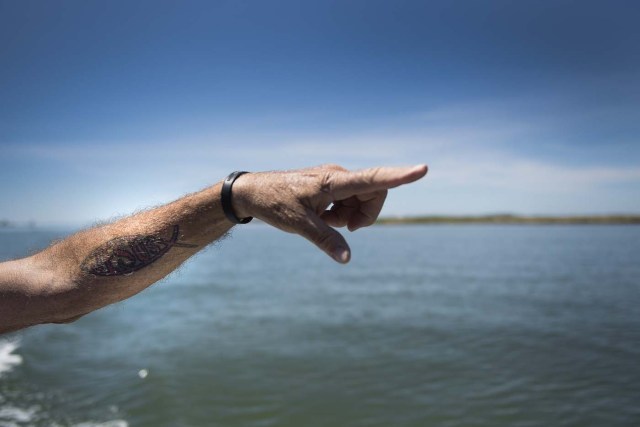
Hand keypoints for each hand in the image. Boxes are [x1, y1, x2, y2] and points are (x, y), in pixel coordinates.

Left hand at [232, 164, 427, 262]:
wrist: (252, 191)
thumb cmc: (275, 202)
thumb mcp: (299, 225)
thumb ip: (325, 240)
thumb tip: (347, 259)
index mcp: (334, 181)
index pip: (374, 178)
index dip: (401, 176)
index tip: (423, 169)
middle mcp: (339, 176)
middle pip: (374, 193)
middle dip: (365, 215)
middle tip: (342, 227)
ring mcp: (335, 180)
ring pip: (362, 199)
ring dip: (351, 215)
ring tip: (325, 222)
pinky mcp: (330, 186)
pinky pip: (349, 200)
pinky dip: (342, 213)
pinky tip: (323, 217)